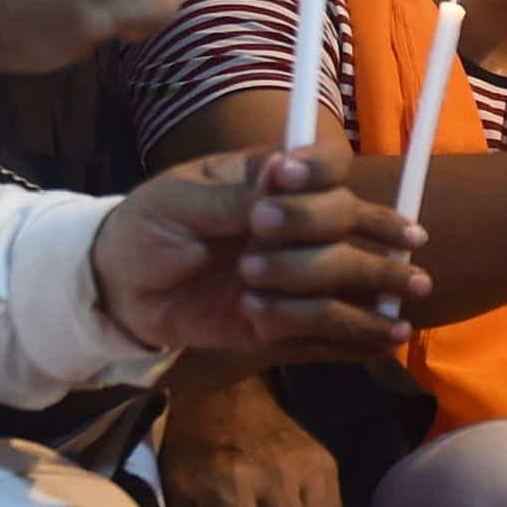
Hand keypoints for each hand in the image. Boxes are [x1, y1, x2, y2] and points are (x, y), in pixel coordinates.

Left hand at [91, 144, 427, 356]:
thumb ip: (232, 197)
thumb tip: (280, 178)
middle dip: (308, 236)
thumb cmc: (150, 228)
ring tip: (257, 302)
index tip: (281, 182)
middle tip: (249, 261)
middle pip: (345, 218)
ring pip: (346, 275)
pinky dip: (355, 336)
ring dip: (316, 292)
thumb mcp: (178, 203)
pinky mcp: (290, 321)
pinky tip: (384, 341)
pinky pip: (334, 329)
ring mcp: (301, 272)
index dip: (319, 173)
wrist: (122, 289)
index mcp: (276, 181)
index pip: (328, 166)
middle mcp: (302, 223)